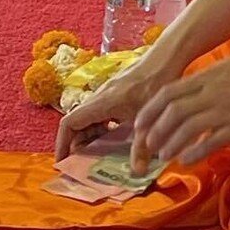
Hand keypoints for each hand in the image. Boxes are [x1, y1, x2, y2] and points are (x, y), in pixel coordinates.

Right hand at [55, 58, 175, 161]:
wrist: (167, 57)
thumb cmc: (156, 82)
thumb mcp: (149, 119)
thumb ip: (141, 147)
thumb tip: (137, 173)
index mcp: (101, 102)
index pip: (69, 122)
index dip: (62, 143)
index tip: (63, 163)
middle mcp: (100, 97)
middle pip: (77, 123)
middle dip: (76, 145)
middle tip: (83, 166)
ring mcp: (108, 94)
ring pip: (89, 119)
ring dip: (89, 138)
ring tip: (98, 158)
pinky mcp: (117, 94)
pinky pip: (100, 114)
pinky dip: (101, 129)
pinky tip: (116, 140)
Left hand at [130, 55, 229, 170]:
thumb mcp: (228, 66)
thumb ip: (207, 79)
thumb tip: (189, 89)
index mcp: (207, 77)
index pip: (168, 93)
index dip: (150, 110)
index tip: (141, 124)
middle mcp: (210, 93)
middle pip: (172, 112)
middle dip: (155, 131)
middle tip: (150, 144)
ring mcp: (222, 111)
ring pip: (185, 130)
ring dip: (170, 144)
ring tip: (164, 155)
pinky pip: (207, 144)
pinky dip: (192, 154)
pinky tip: (187, 160)